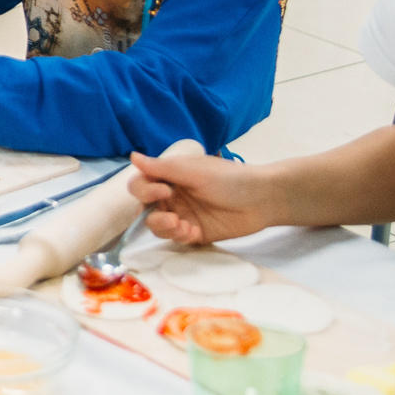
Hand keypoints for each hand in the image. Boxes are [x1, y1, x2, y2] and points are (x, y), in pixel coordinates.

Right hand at [128, 149, 271, 246]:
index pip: (141, 184)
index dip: (145, 190)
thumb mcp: (194, 170)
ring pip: (157, 226)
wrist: (261, 199)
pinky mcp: (195, 232)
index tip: (164, 191)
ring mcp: (183, 215)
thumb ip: (162, 167)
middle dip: (154, 215)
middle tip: (172, 217)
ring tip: (183, 227)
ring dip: (165, 228)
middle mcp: (172, 196)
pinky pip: (176, 238)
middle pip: (145, 208)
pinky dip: (180, 236)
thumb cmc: (229, 178)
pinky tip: (194, 232)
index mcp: (170, 176)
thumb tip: (132, 156)